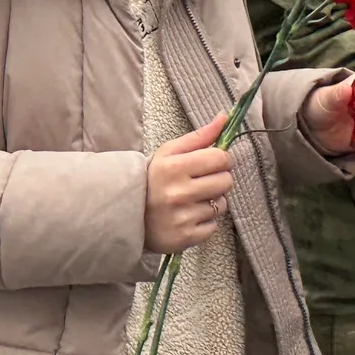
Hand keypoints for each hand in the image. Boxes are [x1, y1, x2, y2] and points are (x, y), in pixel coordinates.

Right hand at [144, 115, 232, 254]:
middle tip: (202, 181)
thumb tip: (224, 117)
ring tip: (192, 200)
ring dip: (212, 202)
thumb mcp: (169, 153)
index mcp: (174, 167)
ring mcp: (183, 217)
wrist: (127, 214)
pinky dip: (205, 221)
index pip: (220, 158)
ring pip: (222, 205)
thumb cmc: (152, 179)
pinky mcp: (186, 237)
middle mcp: (179, 193)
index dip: (222, 159)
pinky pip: (213, 226)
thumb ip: (199, 136)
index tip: (213, 162)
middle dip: (219, 179)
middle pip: (226, 182)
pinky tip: (188, 216)